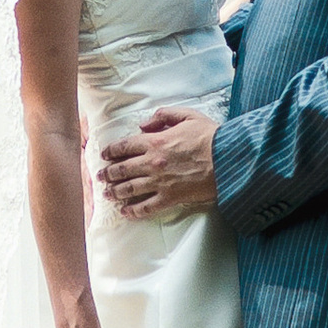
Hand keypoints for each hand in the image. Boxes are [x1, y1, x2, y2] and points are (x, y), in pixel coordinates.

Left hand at [99, 105, 217, 221]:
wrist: (228, 160)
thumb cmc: (210, 137)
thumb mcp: (187, 115)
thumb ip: (163, 115)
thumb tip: (144, 124)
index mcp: (155, 141)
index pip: (124, 146)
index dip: (111, 151)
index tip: (104, 155)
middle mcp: (152, 163)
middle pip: (122, 170)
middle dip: (108, 173)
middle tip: (100, 177)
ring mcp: (160, 182)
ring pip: (129, 189)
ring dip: (115, 192)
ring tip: (107, 194)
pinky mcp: (170, 198)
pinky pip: (146, 207)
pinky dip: (133, 211)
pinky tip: (125, 212)